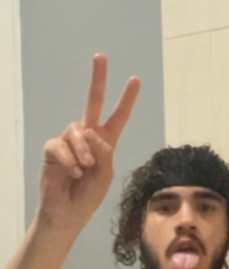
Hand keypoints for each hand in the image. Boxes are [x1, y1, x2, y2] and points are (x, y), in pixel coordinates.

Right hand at [40, 53, 140, 227]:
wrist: (68, 212)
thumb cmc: (89, 196)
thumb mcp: (105, 175)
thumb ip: (103, 152)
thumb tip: (90, 131)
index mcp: (106, 143)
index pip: (118, 117)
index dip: (126, 99)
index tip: (135, 79)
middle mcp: (88, 137)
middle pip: (93, 103)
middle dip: (98, 80)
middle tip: (101, 56)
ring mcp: (70, 141)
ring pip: (78, 130)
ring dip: (83, 151)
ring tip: (84, 169)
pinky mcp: (53, 148)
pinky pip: (61, 144)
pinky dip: (68, 158)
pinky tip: (72, 172)